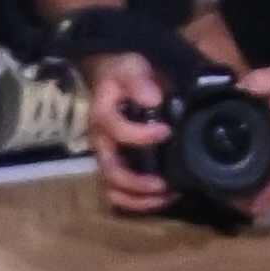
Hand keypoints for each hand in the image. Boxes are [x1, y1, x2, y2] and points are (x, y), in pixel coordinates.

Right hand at [80, 49, 177, 216]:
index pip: (117, 132)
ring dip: (140, 200)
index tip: (168, 130)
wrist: (114, 81)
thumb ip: (139, 81)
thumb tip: (153, 98)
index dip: (142, 135)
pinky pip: (124, 194)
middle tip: (166, 183)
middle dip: (138, 184)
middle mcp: (101, 144)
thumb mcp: (131, 69)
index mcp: (102, 118)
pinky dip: (142, 201)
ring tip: (168, 195)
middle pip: (112, 174)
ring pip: (115, 191)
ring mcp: (108, 159)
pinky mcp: (118, 168)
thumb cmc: (123, 75)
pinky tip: (166, 196)